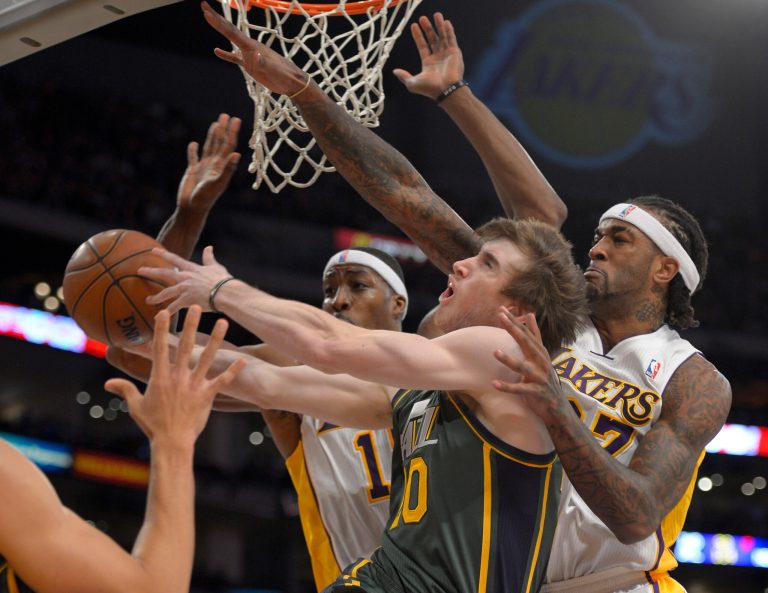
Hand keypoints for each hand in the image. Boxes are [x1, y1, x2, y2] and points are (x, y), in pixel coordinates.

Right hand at [104, 306, 244, 443]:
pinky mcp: (207, 395)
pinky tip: (243, 360)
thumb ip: (125, 389)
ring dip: (216, 339)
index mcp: (160, 377)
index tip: (163, 312)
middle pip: (185, 347)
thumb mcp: (136, 406)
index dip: (161, 330)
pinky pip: (222, 381)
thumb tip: (108, 382)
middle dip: (190, 325)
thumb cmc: (152, 424)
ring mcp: (194, 385)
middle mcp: (178, 378)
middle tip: (196, 307)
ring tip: (223, 322)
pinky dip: (233, 371)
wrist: (172, 442)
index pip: (159, 349)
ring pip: (207, 358)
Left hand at [140, 245, 232, 314]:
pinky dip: (166, 313)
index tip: (153, 250)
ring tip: (147, 300)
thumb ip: (209, 258)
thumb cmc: (223, 280)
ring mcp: (185, 289)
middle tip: (140, 270)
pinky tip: (158, 318)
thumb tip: (209, 247)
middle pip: (164, 273)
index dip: (163, 254)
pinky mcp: (186, 301)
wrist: (225, 292)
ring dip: (156, 297)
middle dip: (151, 271)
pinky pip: (173, 308)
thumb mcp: (216, 266)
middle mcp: (185, 277)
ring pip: (166, 292)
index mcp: (192, 269)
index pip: (174, 259)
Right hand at [176, 113, 240, 214]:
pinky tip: (194, 143)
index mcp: (221, 166)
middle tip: (226, 115)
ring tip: (216, 124)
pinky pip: (193, 157)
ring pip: (209, 147)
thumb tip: (237, 154)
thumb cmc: (205, 198)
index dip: (232, 132)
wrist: (192, 208)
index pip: (228, 145)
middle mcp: (214, 165)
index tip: (236, 119)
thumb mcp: (217, 182)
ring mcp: (203, 167)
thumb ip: (227, 168)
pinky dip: (193, 151)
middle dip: (223, 129)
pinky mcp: (192, 171)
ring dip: (212, 135)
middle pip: (220, 143)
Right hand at [201, 2, 308, 95]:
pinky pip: (235, 57)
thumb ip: (263, 63)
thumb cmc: (284, 76)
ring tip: (210, 19)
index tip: (206, 10)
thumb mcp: (273, 70)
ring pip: (231, 40)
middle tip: (203, 6)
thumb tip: (254, 55)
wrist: (292, 82)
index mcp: (252, 46)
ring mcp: (249, 55)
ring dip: (220, 30)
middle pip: (229, 31)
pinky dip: (226, 54)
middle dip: (216, 19)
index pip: (231, 32)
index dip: (218, 22)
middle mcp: (249, 47)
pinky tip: (217, 51)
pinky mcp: (251, 65)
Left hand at [392, 13, 464, 99]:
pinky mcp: (455, 53)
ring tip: (436, 14)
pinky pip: (451, 39)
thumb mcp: (412, 83)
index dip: (418, 35)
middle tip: (422, 18)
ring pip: (442, 37)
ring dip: (439, 26)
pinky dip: (449, 30)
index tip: (414, 25)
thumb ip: (404, 76)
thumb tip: (395, 71)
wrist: (445, 90)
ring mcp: (447, 55)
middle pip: (432, 39)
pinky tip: (446, 22)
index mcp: (428, 63)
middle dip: (427, 28)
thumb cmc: (429, 89)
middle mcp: (438, 58)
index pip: (422, 46)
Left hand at [492, 308, 563, 418]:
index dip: (514, 321)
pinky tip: (494, 384)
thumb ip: (534, 336)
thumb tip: (530, 314)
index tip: (501, 310)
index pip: (526, 333)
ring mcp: (540, 377)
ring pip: (524, 367)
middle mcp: (541, 362)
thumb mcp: (540, 355)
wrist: (557, 406)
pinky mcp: (537, 392)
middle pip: (526, 343)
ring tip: (495, 352)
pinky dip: (508, 387)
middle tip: (501, 317)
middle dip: (513, 329)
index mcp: (539, 352)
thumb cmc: (544, 378)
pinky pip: (521, 389)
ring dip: (509, 360)